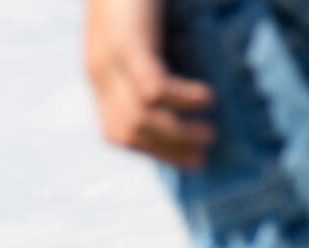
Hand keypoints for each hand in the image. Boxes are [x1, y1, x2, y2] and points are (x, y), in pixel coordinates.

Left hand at [84, 0, 214, 168]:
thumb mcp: (139, 28)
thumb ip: (152, 57)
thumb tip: (185, 85)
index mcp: (99, 72)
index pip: (116, 131)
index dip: (150, 150)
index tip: (182, 158)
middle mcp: (99, 70)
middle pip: (127, 133)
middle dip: (166, 152)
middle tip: (201, 158)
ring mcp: (111, 58)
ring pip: (139, 119)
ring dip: (178, 135)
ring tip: (209, 134)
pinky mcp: (128, 42)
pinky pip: (153, 89)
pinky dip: (182, 100)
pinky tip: (206, 99)